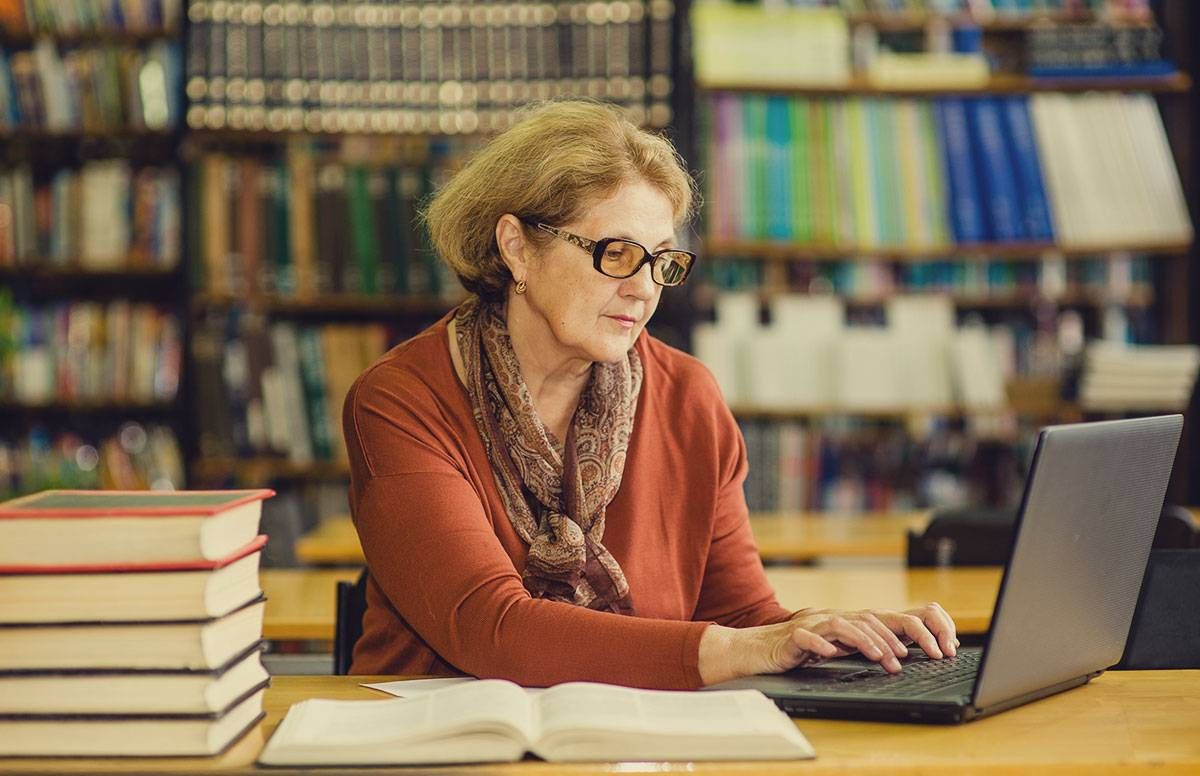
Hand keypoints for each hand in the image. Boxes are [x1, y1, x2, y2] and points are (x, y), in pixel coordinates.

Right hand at [698, 603, 958, 685]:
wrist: (752, 649)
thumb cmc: (791, 651)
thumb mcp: (828, 647)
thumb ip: (850, 645)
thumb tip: (884, 651)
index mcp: (838, 621)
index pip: (873, 620)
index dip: (897, 633)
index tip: (916, 651)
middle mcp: (826, 618)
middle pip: (863, 620)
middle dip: (888, 638)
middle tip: (904, 659)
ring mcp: (808, 625)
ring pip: (841, 626)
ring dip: (864, 641)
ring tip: (881, 658)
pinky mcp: (790, 637)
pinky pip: (807, 638)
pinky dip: (821, 645)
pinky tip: (831, 654)